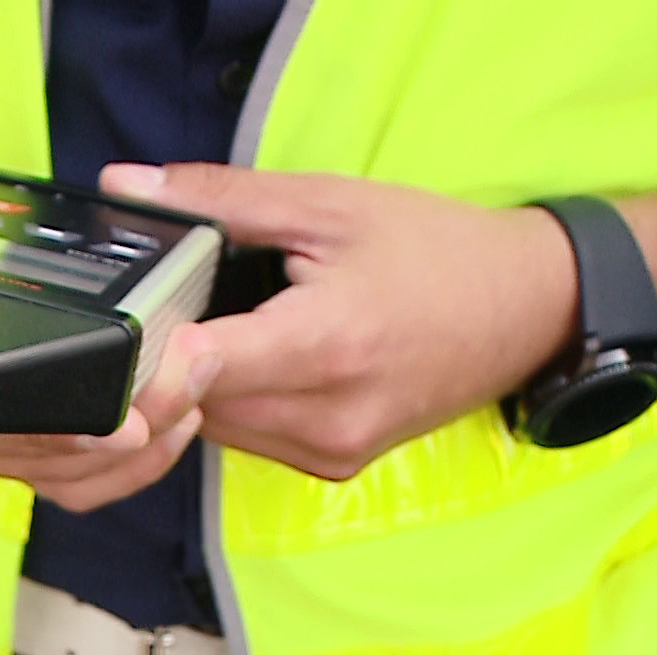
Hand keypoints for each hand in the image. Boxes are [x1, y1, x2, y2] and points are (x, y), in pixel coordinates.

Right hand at [0, 124, 210, 510]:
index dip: (51, 442)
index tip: (117, 430)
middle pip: (41, 463)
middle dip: (125, 436)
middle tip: (186, 387)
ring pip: (69, 474)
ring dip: (141, 451)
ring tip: (194, 397)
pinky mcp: (17, 413)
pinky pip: (79, 459)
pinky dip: (134, 448)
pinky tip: (178, 410)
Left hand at [101, 163, 580, 479]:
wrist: (528, 310)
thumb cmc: (436, 251)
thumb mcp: (326, 204)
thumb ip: (219, 200)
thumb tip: (129, 186)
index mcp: (326, 345)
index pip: (196, 371)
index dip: (149, 348)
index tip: (133, 325)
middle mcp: (327, 416)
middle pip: (192, 400)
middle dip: (176, 354)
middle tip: (191, 301)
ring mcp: (332, 450)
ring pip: (213, 426)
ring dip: (205, 381)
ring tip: (241, 325)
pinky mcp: (334, 467)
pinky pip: (248, 438)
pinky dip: (240, 401)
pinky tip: (269, 359)